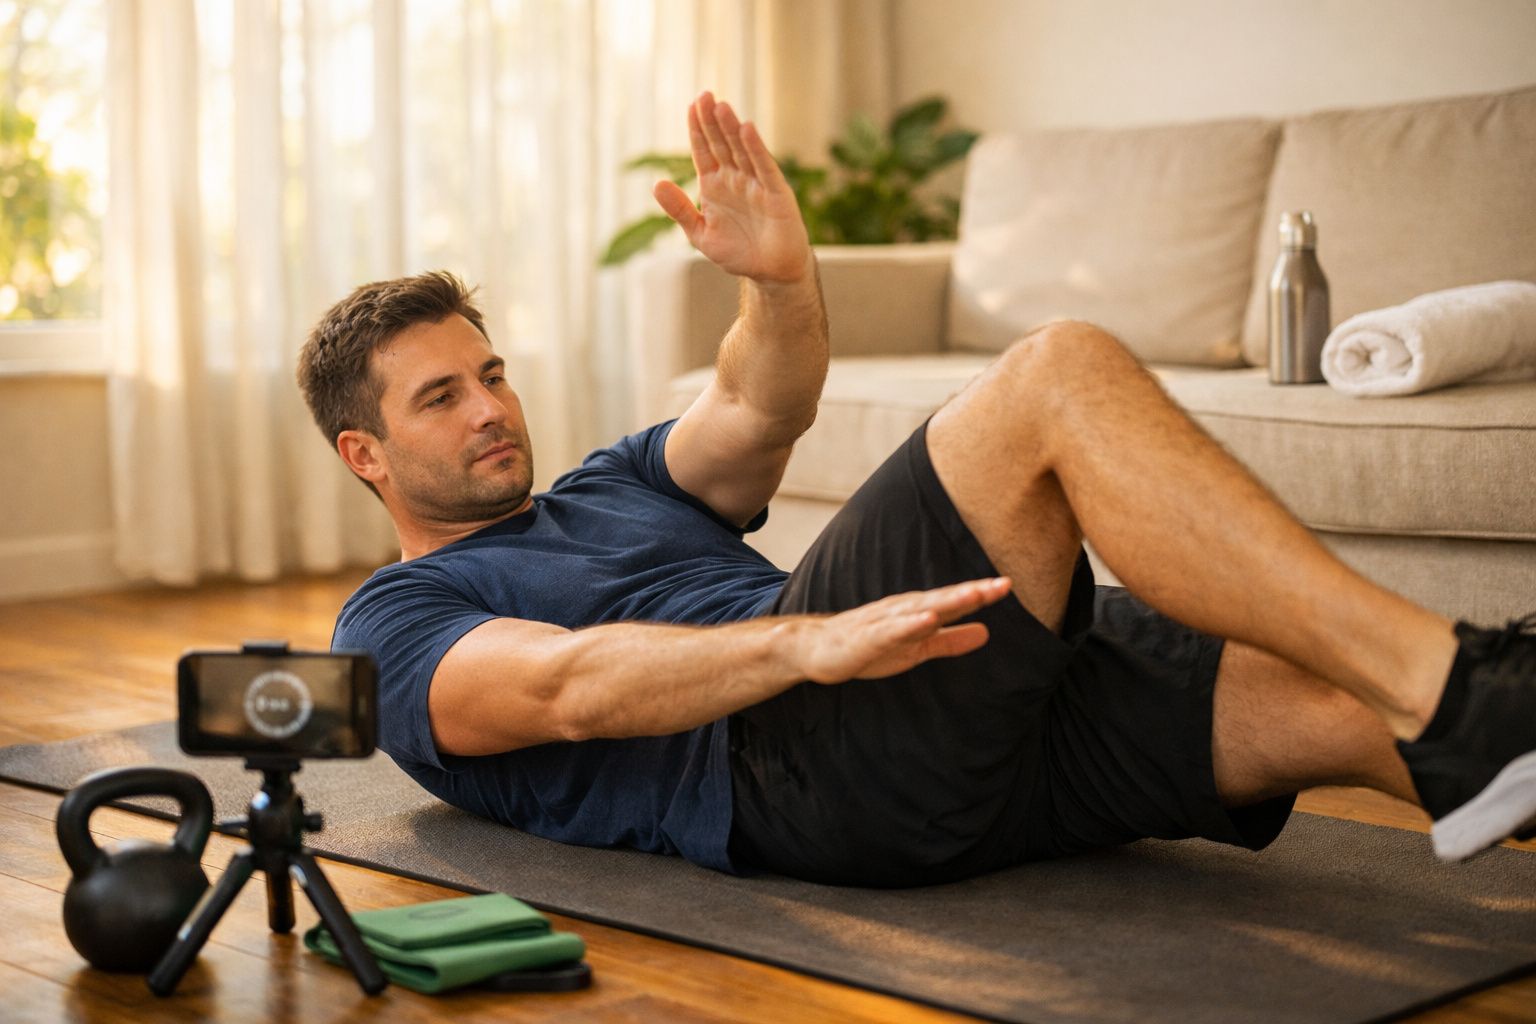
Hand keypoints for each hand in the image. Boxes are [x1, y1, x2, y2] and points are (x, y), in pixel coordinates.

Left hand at [653, 91, 811, 284]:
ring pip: (741, 150)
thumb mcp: (700, 234)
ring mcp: (756, 183)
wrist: (771, 272)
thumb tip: (657, 184)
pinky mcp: (776, 193)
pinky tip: (746, 130)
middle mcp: (736, 179)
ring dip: (731, 128)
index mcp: (715, 185)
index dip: (697, 129)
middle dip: (712, 121)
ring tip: (720, 106)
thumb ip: (680, 210)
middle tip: (704, 95)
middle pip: (721, 144)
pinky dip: (755, 149)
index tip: (690, 106)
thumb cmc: (738, 253)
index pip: (703, 151)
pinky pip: (764, 167)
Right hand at [792, 578, 1012, 683]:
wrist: (817, 650)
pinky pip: (890, 630)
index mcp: (917, 612)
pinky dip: (909, 623)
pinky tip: (927, 618)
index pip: (954, 601)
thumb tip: (987, 632)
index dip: (981, 595)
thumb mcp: (917, 647)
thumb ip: (950, 640)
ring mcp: (883, 622)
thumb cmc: (869, 646)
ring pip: (920, 609)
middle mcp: (903, 610)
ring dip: (946, 601)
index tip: (1007, 586)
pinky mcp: (866, 638)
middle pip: (942, 600)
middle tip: (1001, 585)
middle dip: (971, 593)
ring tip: (973, 595)